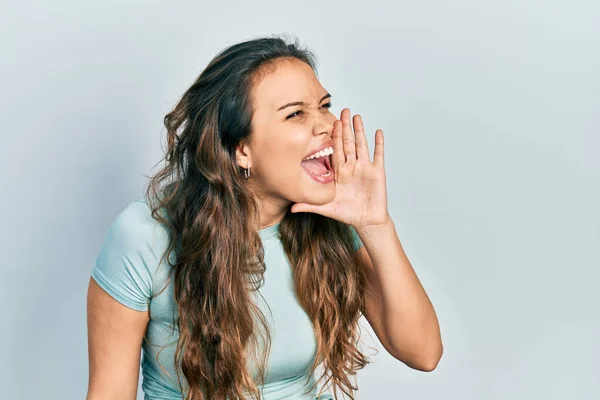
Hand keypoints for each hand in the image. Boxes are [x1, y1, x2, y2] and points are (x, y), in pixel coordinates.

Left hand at [291, 108, 389, 228]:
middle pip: (348, 143)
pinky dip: (379, 144)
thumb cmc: (347, 214)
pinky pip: (378, 155)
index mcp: (339, 172)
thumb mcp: (326, 208)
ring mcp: (364, 168)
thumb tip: (290, 208)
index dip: (333, 137)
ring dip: (359, 131)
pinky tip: (378, 132)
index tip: (330, 123)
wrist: (366, 221)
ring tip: (357, 116)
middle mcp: (351, 167)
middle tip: (343, 110)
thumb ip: (309, 206)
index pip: (335, 150)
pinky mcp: (377, 172)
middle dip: (345, 127)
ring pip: (361, 145)